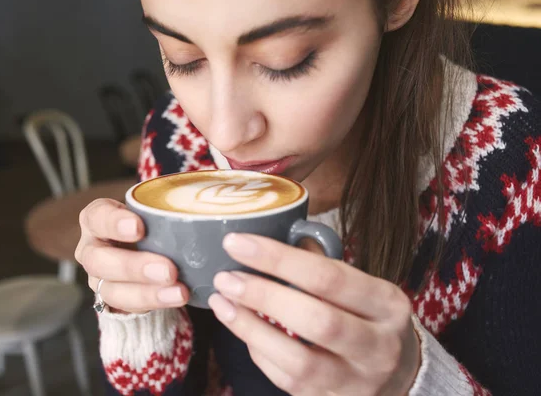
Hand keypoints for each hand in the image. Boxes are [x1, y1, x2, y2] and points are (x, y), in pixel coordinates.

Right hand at [75, 198, 188, 313]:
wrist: (142, 248)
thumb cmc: (149, 221)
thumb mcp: (153, 208)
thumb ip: (170, 206)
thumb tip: (208, 203)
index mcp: (96, 219)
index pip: (97, 216)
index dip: (114, 222)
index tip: (139, 227)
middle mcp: (92, 249)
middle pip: (99, 261)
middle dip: (134, 267)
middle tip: (168, 270)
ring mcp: (98, 277)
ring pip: (112, 290)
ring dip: (148, 293)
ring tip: (179, 292)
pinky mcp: (112, 299)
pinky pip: (128, 306)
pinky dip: (154, 303)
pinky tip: (175, 298)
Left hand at [209, 233, 420, 395]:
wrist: (401, 374)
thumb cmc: (369, 318)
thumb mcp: (363, 288)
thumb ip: (322, 267)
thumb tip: (267, 244)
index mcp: (386, 304)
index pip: (329, 277)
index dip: (278, 259)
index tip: (239, 243)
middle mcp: (378, 346)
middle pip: (317, 321)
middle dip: (263, 296)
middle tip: (226, 277)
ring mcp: (357, 382)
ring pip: (299, 362)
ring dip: (251, 329)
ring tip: (222, 303)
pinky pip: (288, 381)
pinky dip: (260, 352)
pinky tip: (243, 328)